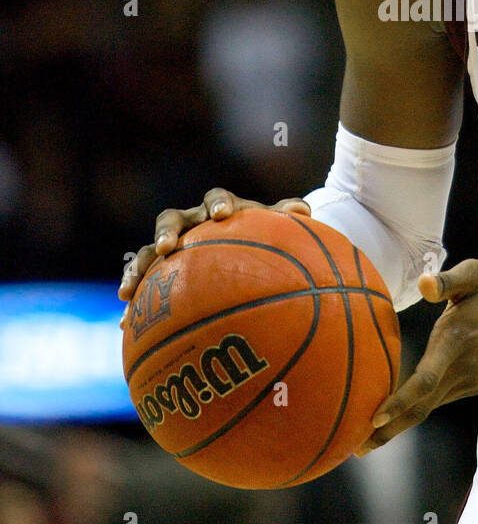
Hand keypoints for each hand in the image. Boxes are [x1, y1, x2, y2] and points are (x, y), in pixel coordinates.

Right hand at [118, 188, 310, 321]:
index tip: (224, 213)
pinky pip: (142, 286)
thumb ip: (286, 218)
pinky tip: (126, 326)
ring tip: (128, 291)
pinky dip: (134, 304)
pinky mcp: (159, 273)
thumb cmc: (259, 239)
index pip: (216, 197)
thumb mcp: (273, 231)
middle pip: (170, 219)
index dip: (218, 203)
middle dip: (166, 232)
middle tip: (166, 247)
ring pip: (146, 252)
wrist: (241, 249)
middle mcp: (189, 224)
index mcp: (217, 209)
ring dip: (136, 268)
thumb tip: (304, 210)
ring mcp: (171, 247)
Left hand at [355, 258, 477, 454]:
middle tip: (355, 449)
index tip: (373, 417)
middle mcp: (463, 368)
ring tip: (368, 437)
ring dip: (400, 422)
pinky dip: (417, 409)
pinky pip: (440, 398)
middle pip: (420, 407)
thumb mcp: (477, 272)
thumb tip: (425, 284)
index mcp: (457, 341)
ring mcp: (471, 379)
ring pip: (429, 406)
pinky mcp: (475, 380)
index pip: (424, 381)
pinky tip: (400, 412)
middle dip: (388, 429)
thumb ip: (447, 281)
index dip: (398, 402)